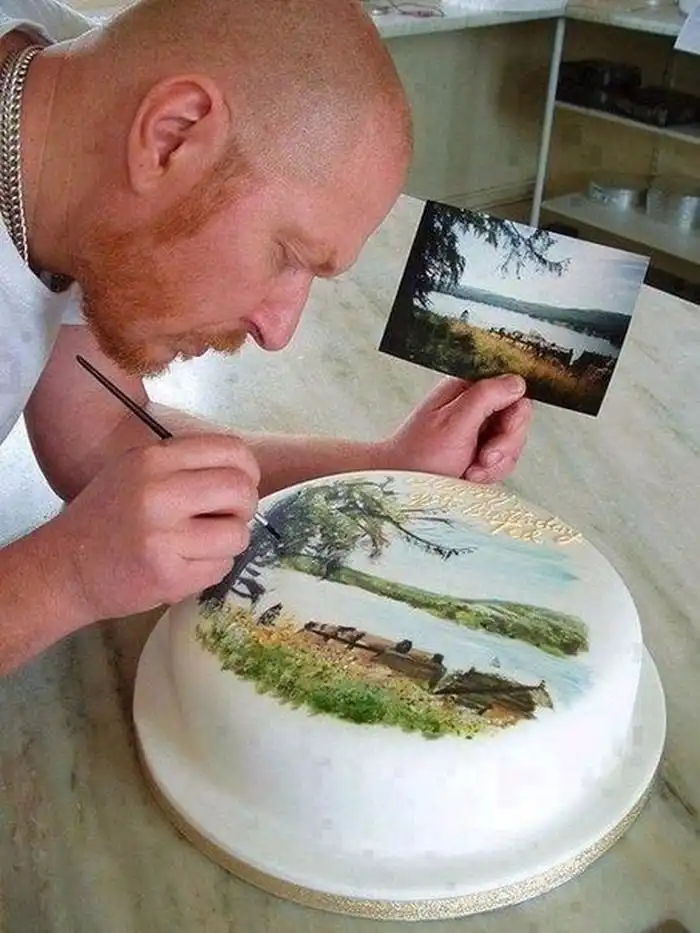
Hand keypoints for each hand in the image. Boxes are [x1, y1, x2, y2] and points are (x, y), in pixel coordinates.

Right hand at [50, 434, 259, 620]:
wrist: (64, 568)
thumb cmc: (108, 516)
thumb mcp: (136, 471)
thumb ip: (185, 465)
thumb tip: (245, 473)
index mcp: (153, 460)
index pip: (232, 451)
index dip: (247, 471)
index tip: (238, 486)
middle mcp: (159, 493)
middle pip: (241, 491)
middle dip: (243, 507)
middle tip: (226, 518)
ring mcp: (164, 537)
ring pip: (238, 534)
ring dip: (229, 542)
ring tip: (201, 544)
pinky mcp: (169, 576)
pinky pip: (222, 567)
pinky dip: (212, 568)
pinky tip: (185, 564)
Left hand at [384, 374, 531, 483]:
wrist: (402, 486)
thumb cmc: (419, 456)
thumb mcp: (454, 423)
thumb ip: (486, 397)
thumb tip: (516, 381)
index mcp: (466, 389)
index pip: (512, 389)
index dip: (513, 416)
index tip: (499, 433)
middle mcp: (475, 406)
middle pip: (517, 418)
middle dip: (505, 445)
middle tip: (483, 458)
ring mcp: (478, 430)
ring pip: (513, 443)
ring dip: (496, 463)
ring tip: (471, 470)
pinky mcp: (479, 452)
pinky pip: (503, 461)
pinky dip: (491, 473)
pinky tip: (470, 476)